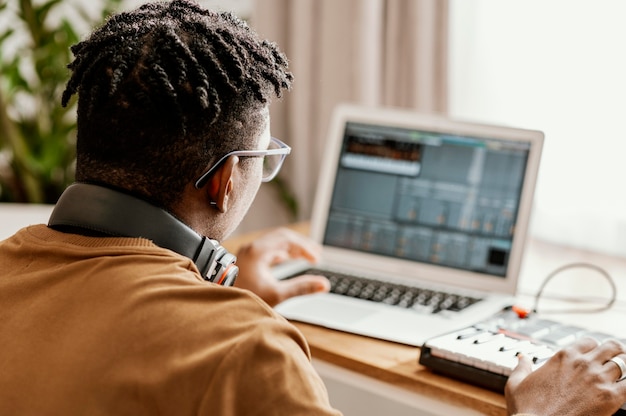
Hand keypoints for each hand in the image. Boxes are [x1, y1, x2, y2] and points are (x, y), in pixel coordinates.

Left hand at [232, 227, 329, 306]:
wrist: (220, 309)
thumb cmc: (245, 300)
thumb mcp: (276, 295)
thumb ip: (301, 288)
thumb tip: (324, 284)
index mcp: (258, 251)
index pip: (287, 239)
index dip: (305, 248)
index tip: (317, 259)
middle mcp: (251, 248)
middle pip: (282, 237)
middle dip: (301, 245)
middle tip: (316, 254)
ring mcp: (248, 254)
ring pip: (274, 243)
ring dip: (292, 248)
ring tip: (306, 257)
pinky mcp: (246, 261)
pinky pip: (268, 250)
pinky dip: (281, 253)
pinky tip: (288, 260)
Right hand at [505, 337, 625, 415]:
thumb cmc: (527, 411)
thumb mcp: (516, 384)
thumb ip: (521, 368)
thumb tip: (522, 358)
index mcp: (563, 356)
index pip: (589, 342)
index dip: (593, 348)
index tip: (594, 356)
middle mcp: (583, 363)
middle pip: (612, 347)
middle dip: (616, 352)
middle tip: (617, 360)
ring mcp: (598, 379)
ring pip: (624, 362)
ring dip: (625, 367)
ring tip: (623, 374)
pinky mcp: (610, 398)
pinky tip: (624, 390)